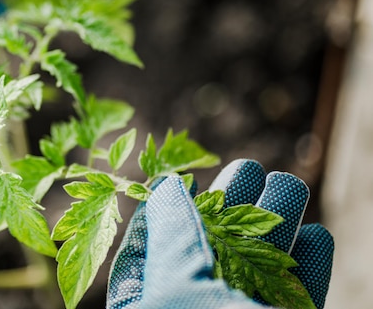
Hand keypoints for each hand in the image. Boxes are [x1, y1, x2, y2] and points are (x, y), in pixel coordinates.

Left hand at [107, 159, 333, 308]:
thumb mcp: (174, 289)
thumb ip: (169, 236)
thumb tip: (164, 189)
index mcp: (152, 303)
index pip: (155, 248)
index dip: (173, 210)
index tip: (187, 179)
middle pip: (213, 251)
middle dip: (232, 208)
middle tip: (248, 171)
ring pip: (260, 269)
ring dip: (277, 226)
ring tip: (287, 187)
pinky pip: (301, 298)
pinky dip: (311, 267)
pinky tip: (316, 238)